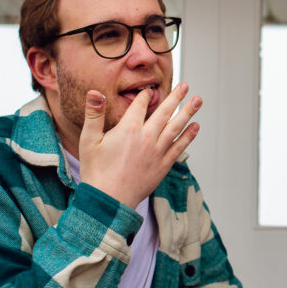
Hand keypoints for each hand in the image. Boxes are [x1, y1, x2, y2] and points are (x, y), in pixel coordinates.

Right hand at [79, 83, 200, 207]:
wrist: (109, 201)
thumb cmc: (96, 172)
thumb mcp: (88, 140)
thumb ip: (93, 115)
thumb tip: (95, 92)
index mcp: (128, 129)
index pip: (140, 105)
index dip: (145, 96)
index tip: (149, 90)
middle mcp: (147, 137)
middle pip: (165, 112)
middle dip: (176, 97)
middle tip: (185, 86)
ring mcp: (157, 151)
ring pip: (176, 126)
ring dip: (188, 112)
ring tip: (198, 100)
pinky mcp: (163, 165)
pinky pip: (179, 146)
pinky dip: (188, 135)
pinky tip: (196, 126)